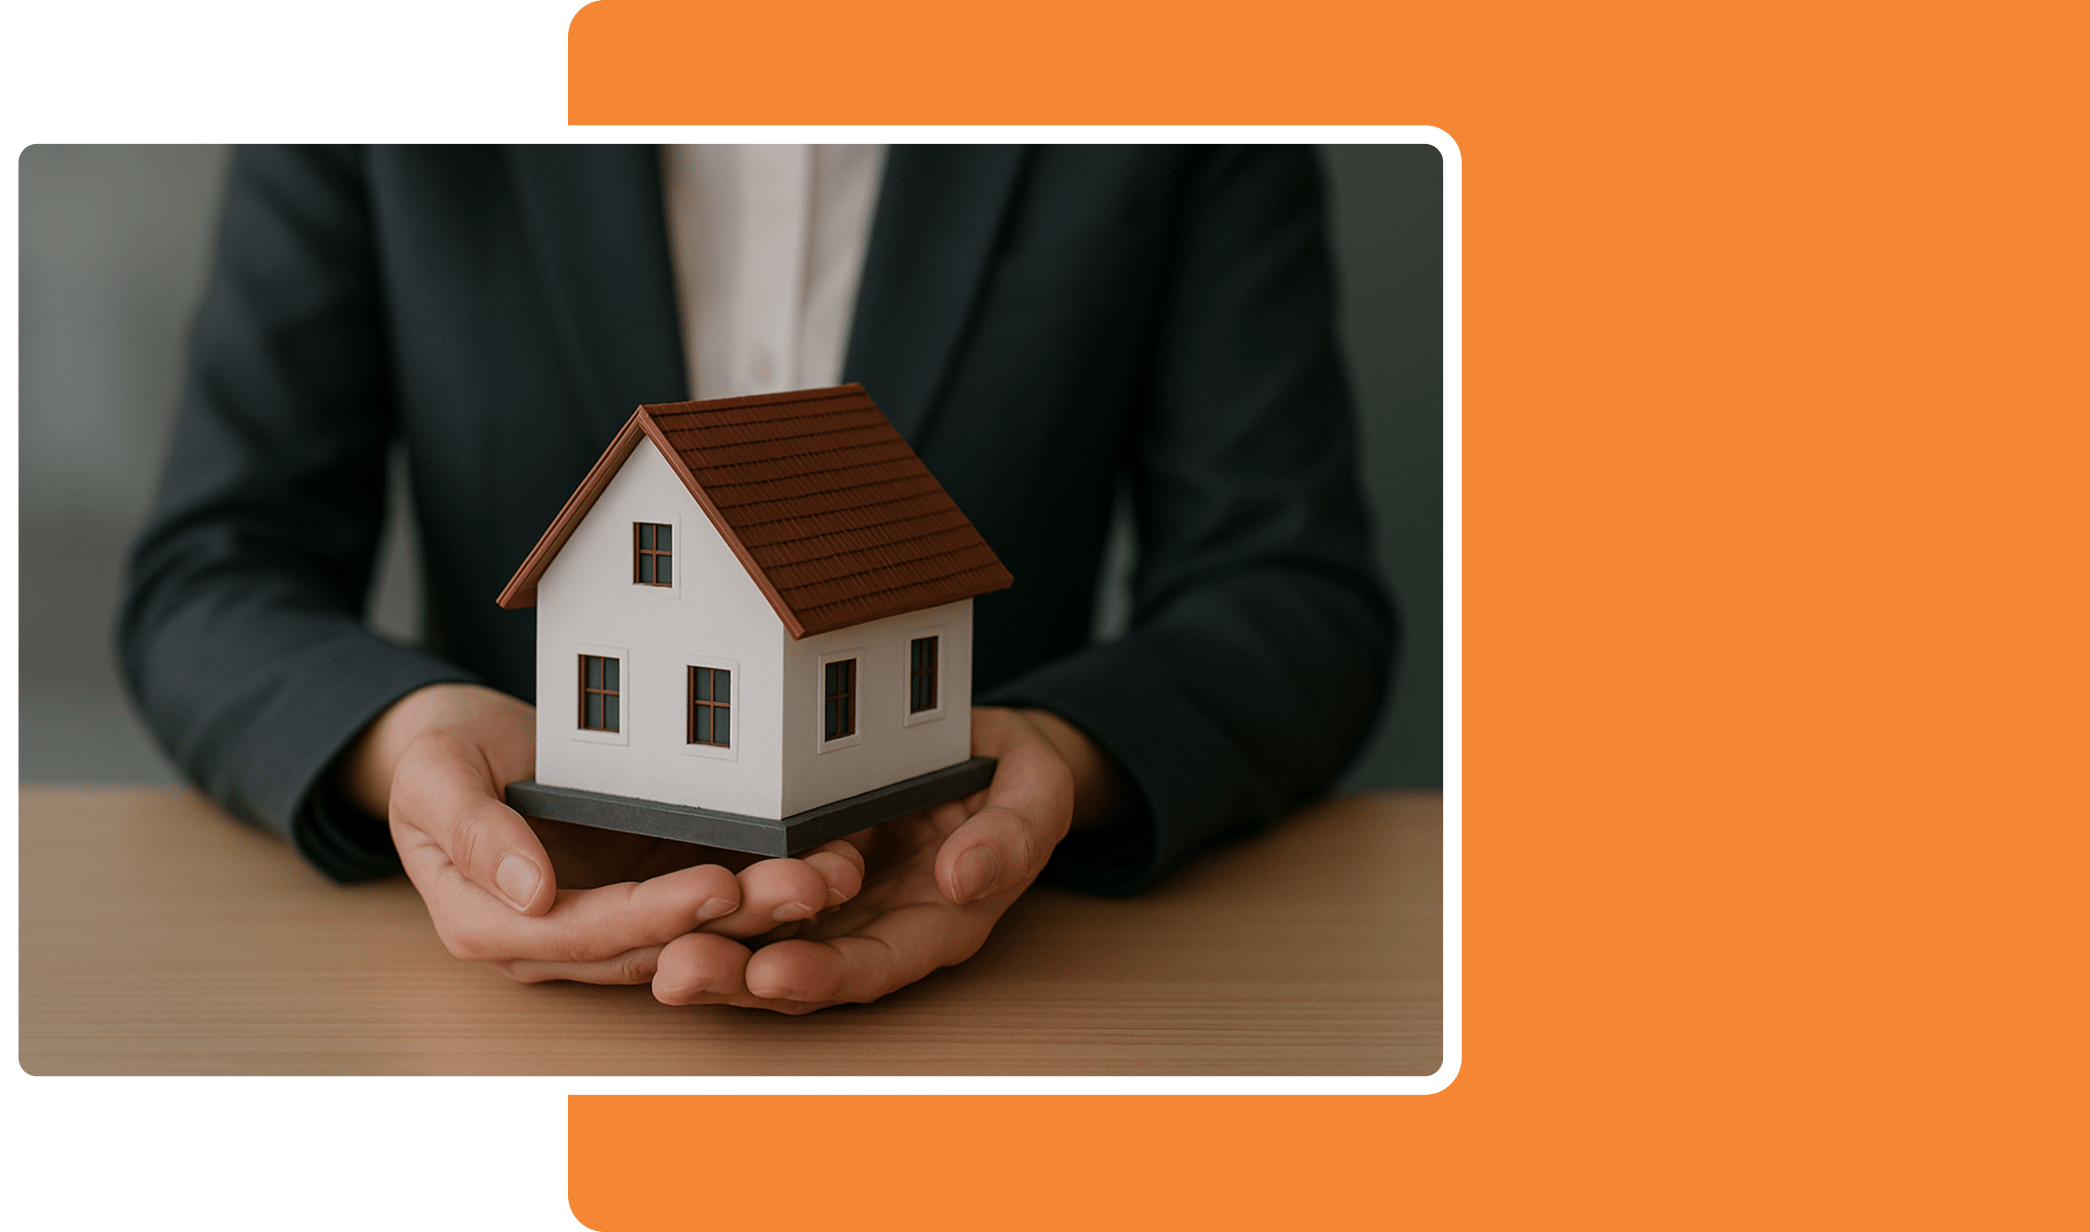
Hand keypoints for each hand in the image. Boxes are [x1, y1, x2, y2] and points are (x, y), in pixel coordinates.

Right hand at [338, 683, 865, 983]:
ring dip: (770, 911)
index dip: (657, 914)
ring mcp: (608, 919)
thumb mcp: (433, 778)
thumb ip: (471, 832)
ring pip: (697, 930)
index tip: (720, 885)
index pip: (588, 931)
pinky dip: (767, 885)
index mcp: (493, 926)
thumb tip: (529, 893)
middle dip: (740, 919)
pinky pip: (711, 900)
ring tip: (835, 873)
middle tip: (811, 884)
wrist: (470, 746)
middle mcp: (557, 942)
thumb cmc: (442, 757)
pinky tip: (823, 856)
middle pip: (658, 943)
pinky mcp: (647, 890)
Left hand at [648, 705, 1123, 1013]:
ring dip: (708, 954)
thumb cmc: (1014, 779)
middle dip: (740, 978)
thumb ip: (1012, 838)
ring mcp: (829, 904)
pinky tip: (653, 907)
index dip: (826, 973)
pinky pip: (744, 896)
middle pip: (802, 970)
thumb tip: (964, 878)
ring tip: (655, 954)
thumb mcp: (1037, 794)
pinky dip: (701, 907)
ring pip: (760, 943)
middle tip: (680, 972)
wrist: (986, 756)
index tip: (776, 974)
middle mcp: (873, 926)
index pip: (877, 962)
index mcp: (934, 922)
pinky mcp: (793, 867)